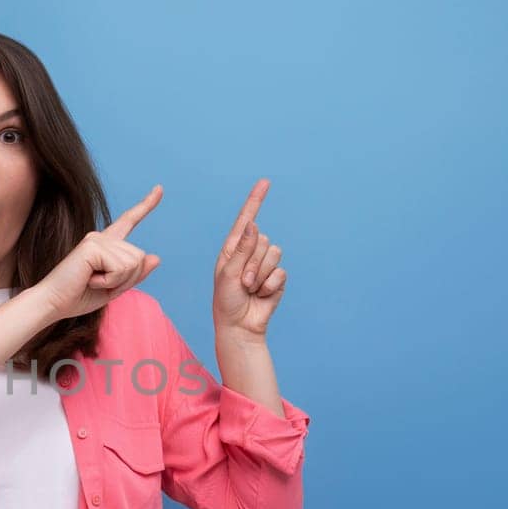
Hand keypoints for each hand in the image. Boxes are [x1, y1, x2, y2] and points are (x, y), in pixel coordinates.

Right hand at [36, 184, 163, 321]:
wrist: (53, 304)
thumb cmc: (78, 297)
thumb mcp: (114, 288)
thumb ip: (134, 273)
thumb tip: (156, 257)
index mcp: (106, 244)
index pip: (129, 220)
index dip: (146, 205)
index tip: (160, 189)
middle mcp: (101, 237)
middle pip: (139, 257)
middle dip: (127, 279)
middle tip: (100, 284)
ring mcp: (96, 239)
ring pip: (133, 263)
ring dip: (117, 281)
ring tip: (93, 281)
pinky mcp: (92, 246)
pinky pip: (120, 268)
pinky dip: (110, 282)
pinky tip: (90, 280)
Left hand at [213, 178, 287, 338]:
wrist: (240, 326)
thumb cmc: (226, 300)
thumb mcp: (228, 273)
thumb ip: (242, 249)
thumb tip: (252, 224)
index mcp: (233, 248)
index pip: (246, 219)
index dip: (256, 200)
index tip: (265, 182)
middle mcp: (250, 253)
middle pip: (262, 240)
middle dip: (252, 263)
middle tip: (242, 282)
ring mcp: (264, 265)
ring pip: (273, 254)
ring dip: (260, 275)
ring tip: (250, 289)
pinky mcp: (277, 278)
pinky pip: (281, 272)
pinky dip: (270, 285)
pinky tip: (261, 295)